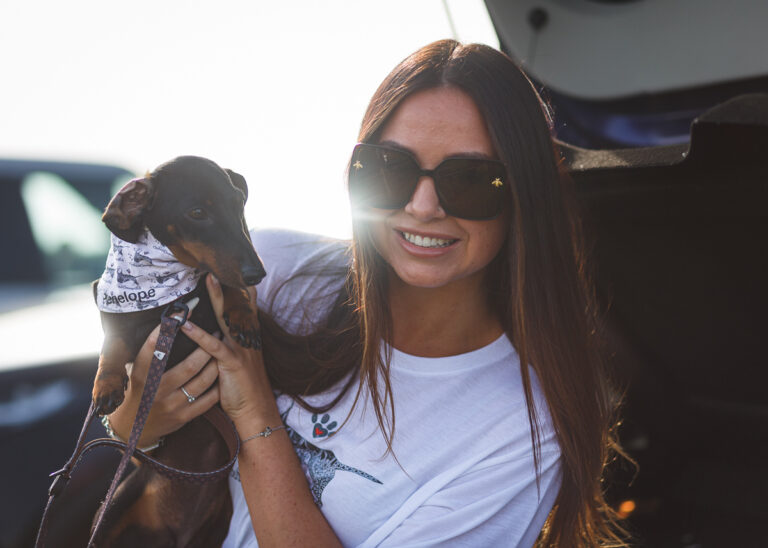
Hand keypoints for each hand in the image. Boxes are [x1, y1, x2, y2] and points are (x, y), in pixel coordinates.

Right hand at [106, 324, 220, 447]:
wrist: (135, 428)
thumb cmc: (140, 390)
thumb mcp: (137, 372)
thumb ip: (149, 353)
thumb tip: (167, 321)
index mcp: (141, 375)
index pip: (153, 349)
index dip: (166, 329)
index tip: (181, 312)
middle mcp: (156, 390)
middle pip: (189, 366)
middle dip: (205, 347)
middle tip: (215, 333)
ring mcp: (171, 405)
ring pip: (202, 381)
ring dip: (215, 364)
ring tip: (221, 350)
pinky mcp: (183, 417)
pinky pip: (207, 399)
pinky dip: (217, 385)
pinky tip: (221, 373)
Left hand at [180, 274, 277, 425]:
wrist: (256, 411)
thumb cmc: (244, 389)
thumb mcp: (241, 363)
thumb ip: (231, 346)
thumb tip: (218, 332)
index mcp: (249, 339)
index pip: (247, 308)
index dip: (242, 289)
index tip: (235, 271)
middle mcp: (248, 340)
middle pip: (238, 306)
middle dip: (229, 286)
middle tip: (217, 267)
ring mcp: (241, 350)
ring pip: (228, 319)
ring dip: (217, 299)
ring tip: (208, 281)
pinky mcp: (232, 364)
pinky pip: (214, 346)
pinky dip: (199, 335)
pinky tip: (187, 326)